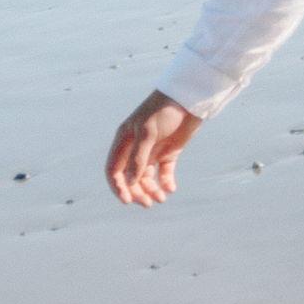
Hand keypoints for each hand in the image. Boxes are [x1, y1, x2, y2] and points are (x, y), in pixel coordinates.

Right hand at [105, 90, 200, 206]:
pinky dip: (166, 182)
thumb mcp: (148, 132)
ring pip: (147, 177)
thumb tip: (129, 182)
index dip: (118, 186)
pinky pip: (164, 172)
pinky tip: (171, 188)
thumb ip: (138, 157)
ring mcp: (153, 150)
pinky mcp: (169, 152)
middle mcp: (136, 147)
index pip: (114, 169)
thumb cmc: (164, 110)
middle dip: (137, 192)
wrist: (189, 99)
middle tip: (147, 204)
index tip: (127, 200)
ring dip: (151, 190)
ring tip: (161, 199)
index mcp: (124, 140)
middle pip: (130, 177)